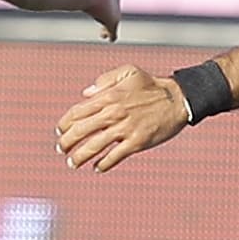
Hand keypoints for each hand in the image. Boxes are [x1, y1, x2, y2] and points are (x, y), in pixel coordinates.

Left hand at [56, 65, 190, 173]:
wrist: (178, 98)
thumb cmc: (153, 85)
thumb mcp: (128, 71)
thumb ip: (105, 80)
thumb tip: (86, 93)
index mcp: (108, 96)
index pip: (77, 112)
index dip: (64, 124)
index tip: (59, 132)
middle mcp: (113, 113)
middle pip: (81, 131)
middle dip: (66, 143)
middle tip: (61, 150)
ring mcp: (125, 128)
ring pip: (94, 146)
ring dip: (79, 157)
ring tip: (73, 164)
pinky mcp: (137, 142)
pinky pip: (115, 156)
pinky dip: (103, 164)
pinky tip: (97, 168)